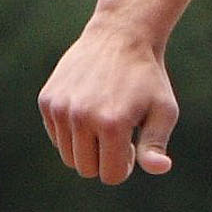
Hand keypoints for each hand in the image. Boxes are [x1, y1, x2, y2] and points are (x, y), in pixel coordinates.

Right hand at [36, 20, 180, 183]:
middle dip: (104, 159)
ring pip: (68, 157)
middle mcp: (81, 117)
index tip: (132, 146)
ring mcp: (60, 108)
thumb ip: (155, 145)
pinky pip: (56, 137)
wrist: (121, 35)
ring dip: (87, 148)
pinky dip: (72, 133)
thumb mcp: (163, 111)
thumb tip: (160, 168)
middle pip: (86, 169)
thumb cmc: (147, 78)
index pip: (110, 176)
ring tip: (104, 122)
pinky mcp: (47, 100)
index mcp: (112, 124)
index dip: (124, 166)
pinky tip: (88, 109)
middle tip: (119, 133)